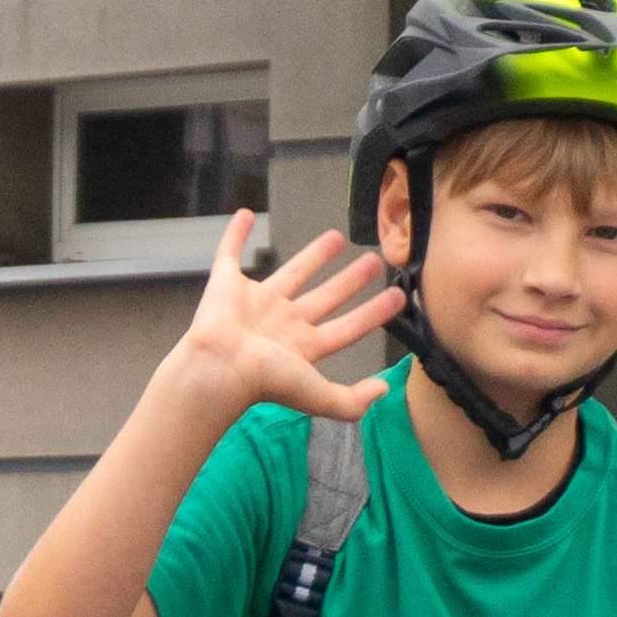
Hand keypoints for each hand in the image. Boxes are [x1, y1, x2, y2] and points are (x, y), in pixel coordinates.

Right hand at [155, 211, 405, 428]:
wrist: (219, 367)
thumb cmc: (264, 380)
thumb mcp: (317, 396)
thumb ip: (351, 400)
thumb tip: (384, 389)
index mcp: (302, 347)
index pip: (347, 327)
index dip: (373, 313)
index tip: (396, 296)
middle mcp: (282, 324)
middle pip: (324, 297)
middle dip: (349, 281)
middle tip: (372, 262)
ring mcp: (254, 303)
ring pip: (291, 273)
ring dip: (312, 256)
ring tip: (336, 238)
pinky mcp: (225, 285)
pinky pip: (229, 255)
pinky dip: (234, 235)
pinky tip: (245, 216)